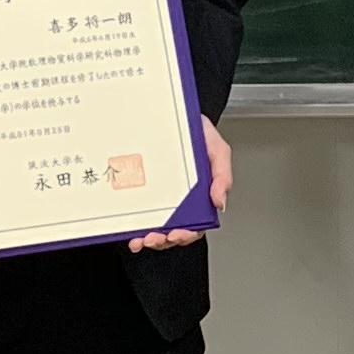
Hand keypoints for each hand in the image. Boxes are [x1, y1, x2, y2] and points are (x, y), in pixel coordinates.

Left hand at [127, 120, 232, 251]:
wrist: (174, 114)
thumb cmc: (197, 132)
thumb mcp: (218, 150)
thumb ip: (222, 175)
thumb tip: (220, 202)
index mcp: (199, 196)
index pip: (196, 224)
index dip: (187, 234)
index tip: (179, 233)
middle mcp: (178, 201)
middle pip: (172, 231)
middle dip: (163, 240)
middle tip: (155, 238)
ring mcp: (158, 196)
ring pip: (154, 226)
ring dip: (148, 238)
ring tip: (141, 238)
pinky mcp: (142, 190)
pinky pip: (137, 212)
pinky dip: (133, 226)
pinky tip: (130, 230)